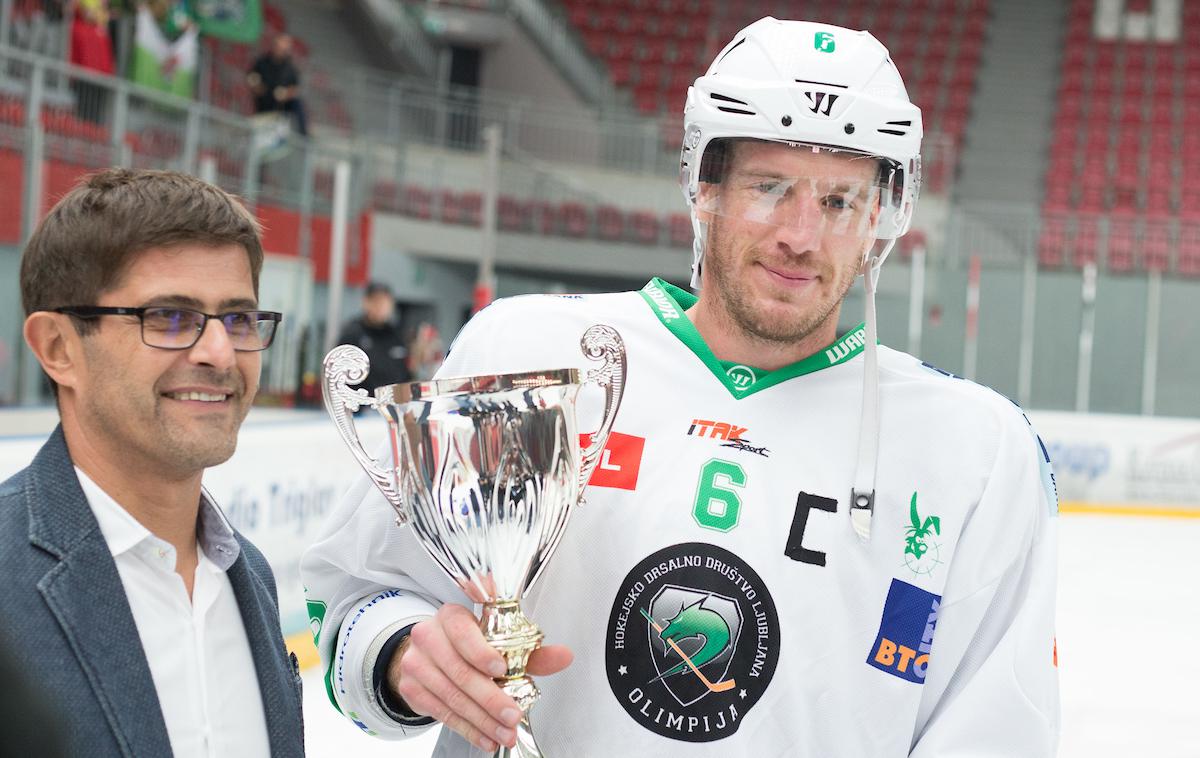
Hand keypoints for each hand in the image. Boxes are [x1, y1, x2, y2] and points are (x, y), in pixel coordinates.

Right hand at [389, 604, 572, 751]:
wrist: (429, 654)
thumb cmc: (468, 644)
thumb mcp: (497, 641)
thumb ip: (529, 650)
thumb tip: (563, 656)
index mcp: (451, 616)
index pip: (462, 631)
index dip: (481, 652)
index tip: (501, 669)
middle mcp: (428, 636)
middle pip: (460, 671)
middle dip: (490, 698)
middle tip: (513, 715)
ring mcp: (416, 664)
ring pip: (452, 697)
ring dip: (482, 720)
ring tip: (505, 732)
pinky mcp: (412, 689)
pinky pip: (443, 713)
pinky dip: (468, 729)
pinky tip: (486, 736)